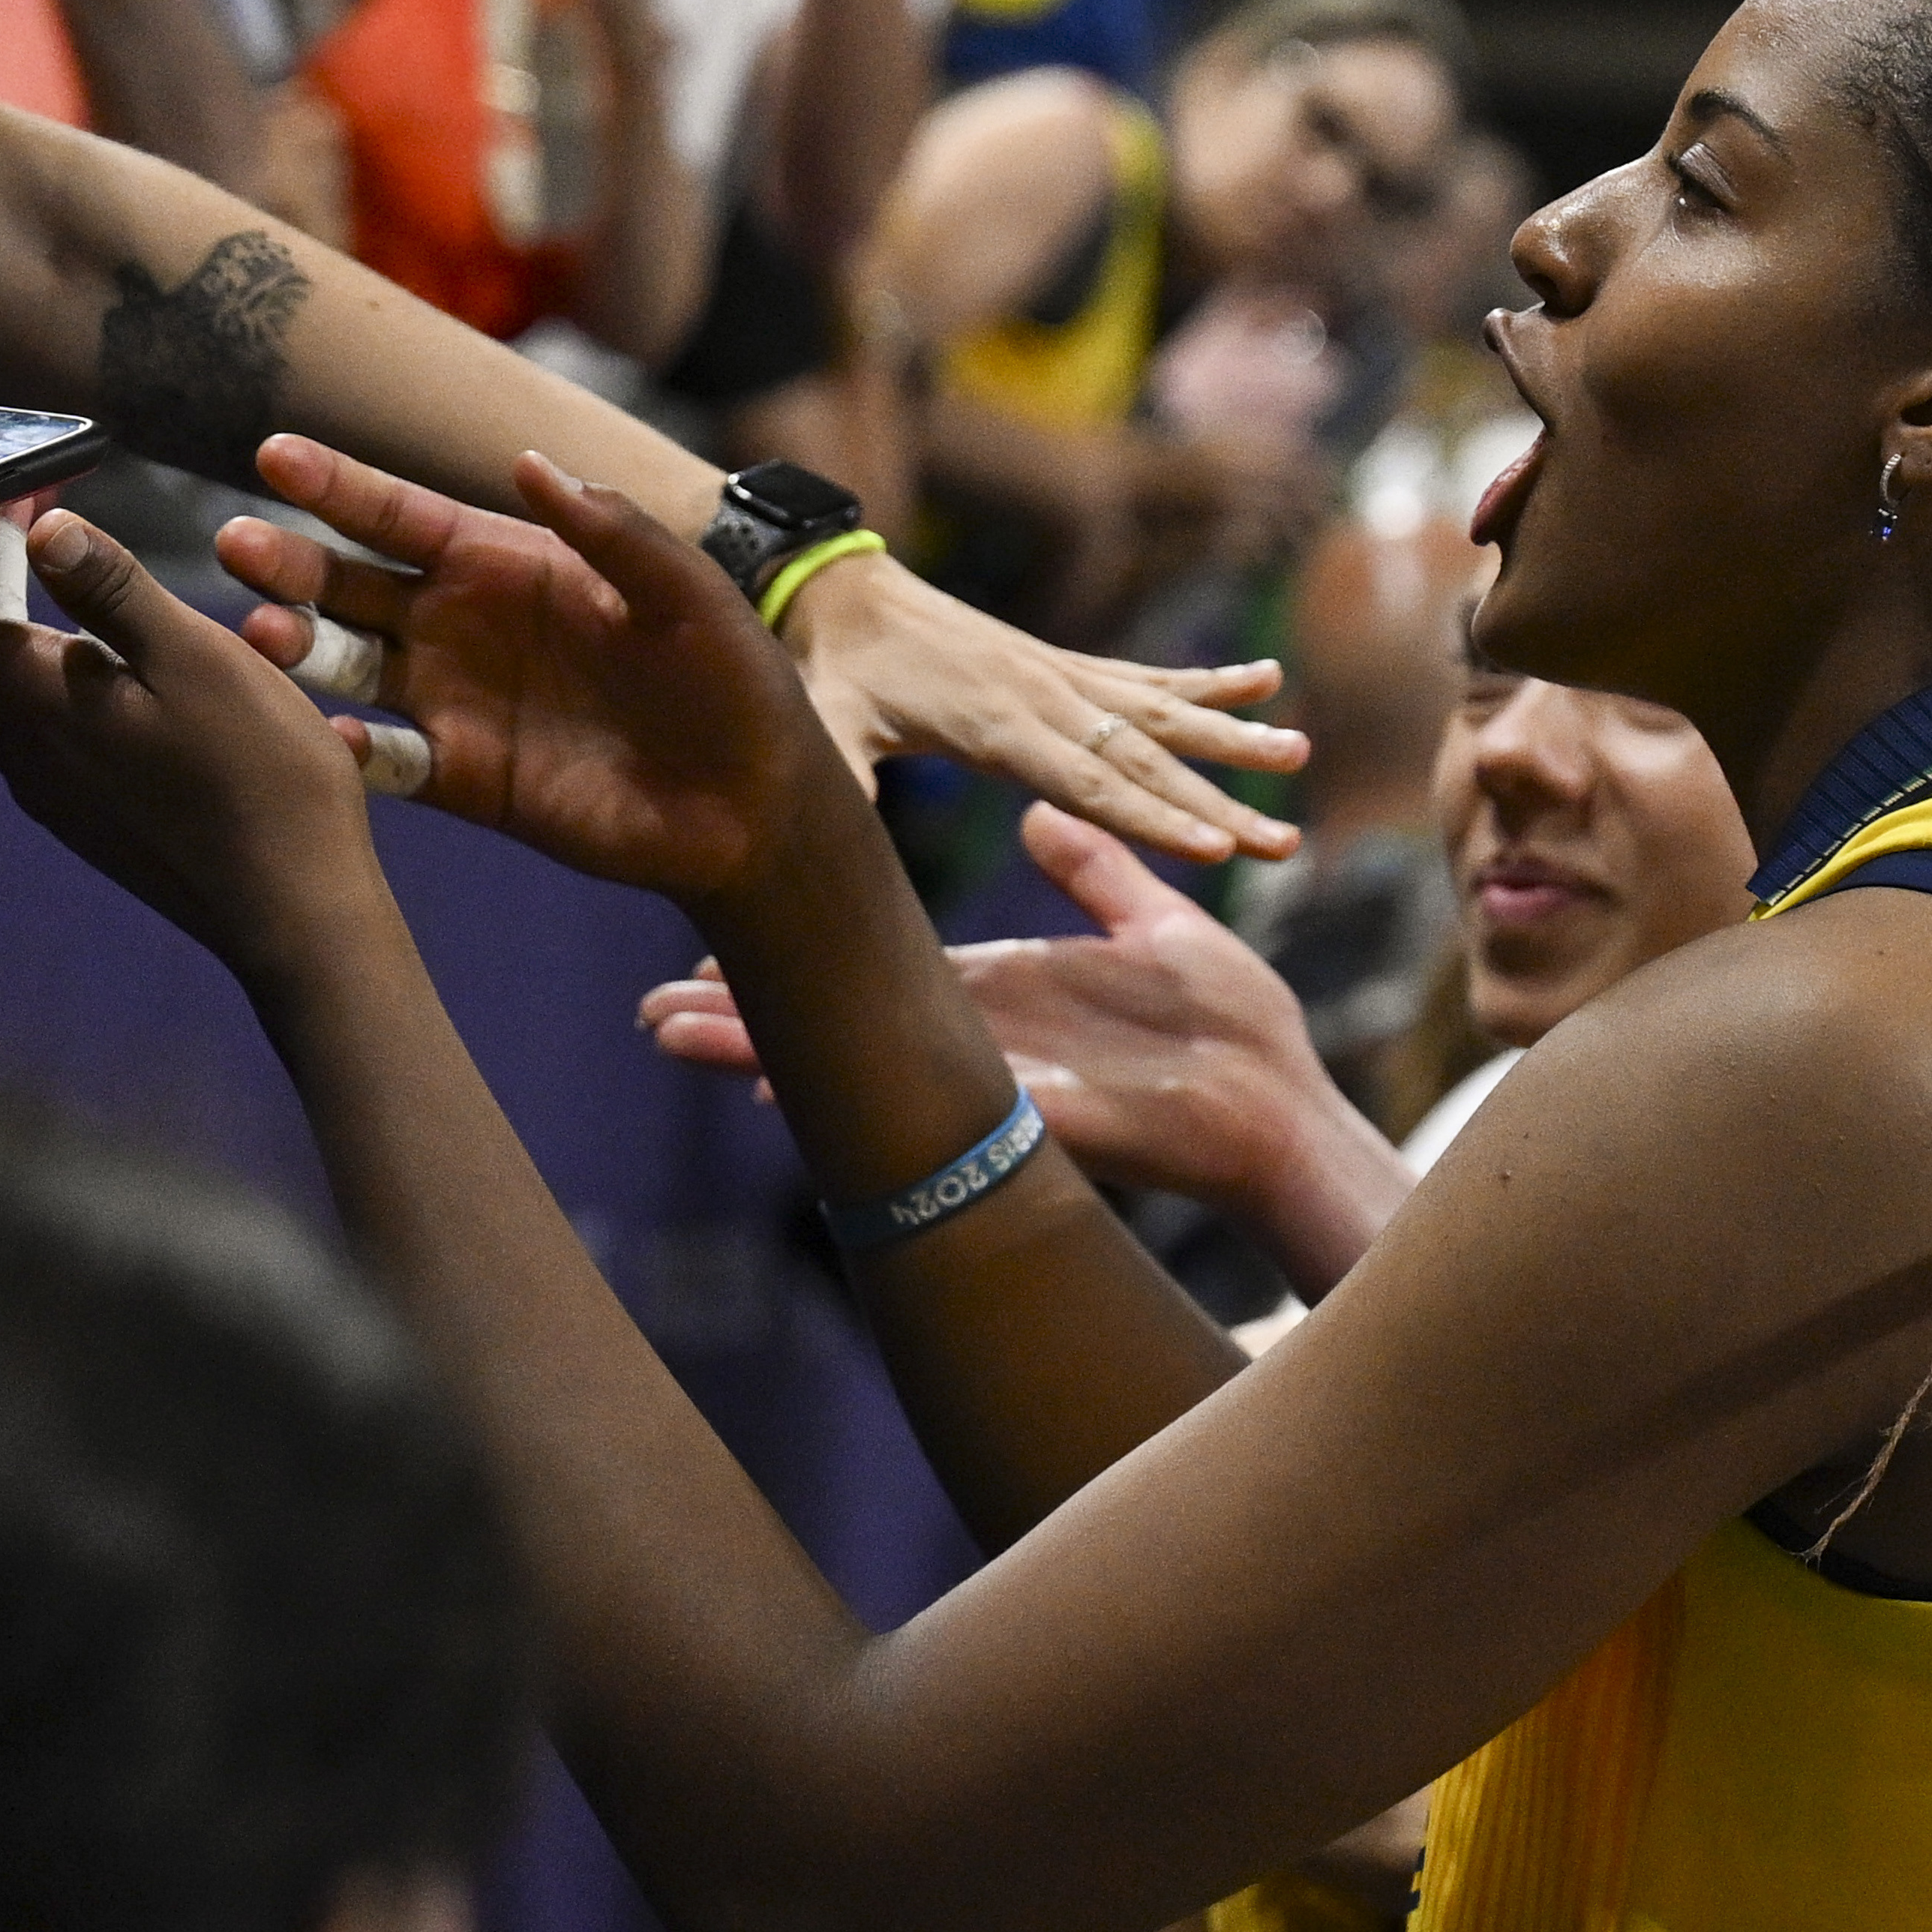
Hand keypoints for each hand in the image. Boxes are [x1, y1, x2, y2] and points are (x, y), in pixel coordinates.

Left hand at [0, 508, 390, 974]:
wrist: (290, 910)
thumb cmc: (256, 775)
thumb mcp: (197, 660)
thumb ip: (114, 591)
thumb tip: (45, 526)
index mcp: (35, 697)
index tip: (10, 514)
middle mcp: (21, 748)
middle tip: (27, 547)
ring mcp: (52, 793)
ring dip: (14, 652)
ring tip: (71, 613)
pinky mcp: (87, 822)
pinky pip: (37, 743)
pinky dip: (50, 698)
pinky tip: (115, 692)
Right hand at [219, 433, 850, 903]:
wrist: (756, 802)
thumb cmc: (735, 683)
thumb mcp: (687, 595)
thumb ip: (614, 533)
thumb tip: (532, 461)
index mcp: (511, 565)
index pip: (405, 516)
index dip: (342, 487)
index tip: (277, 456)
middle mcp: (464, 626)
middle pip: (353, 585)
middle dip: (291, 562)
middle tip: (238, 544)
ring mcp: (455, 702)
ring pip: (350, 667)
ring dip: (301, 649)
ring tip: (264, 633)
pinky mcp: (464, 778)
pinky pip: (389, 760)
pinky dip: (353, 750)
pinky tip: (330, 736)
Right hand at [645, 801, 1330, 1200]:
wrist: (1281, 1104)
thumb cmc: (1232, 1029)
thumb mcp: (1159, 924)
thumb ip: (1102, 875)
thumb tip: (1055, 817)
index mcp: (1011, 988)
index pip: (884, 964)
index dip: (810, 954)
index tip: (722, 942)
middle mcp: (987, 1036)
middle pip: (848, 1014)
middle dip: (750, 1013)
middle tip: (650, 1007)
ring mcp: (1000, 1080)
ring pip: (865, 1060)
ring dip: (770, 1053)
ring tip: (679, 1039)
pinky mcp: (1036, 1115)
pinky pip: (930, 1100)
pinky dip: (858, 1093)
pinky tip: (781, 1084)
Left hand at [776, 547, 1306, 863]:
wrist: (839, 591)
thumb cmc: (830, 673)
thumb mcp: (827, 732)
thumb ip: (842, 788)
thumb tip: (834, 848)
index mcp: (996, 725)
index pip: (1090, 783)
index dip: (1155, 819)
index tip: (1216, 849)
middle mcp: (1046, 697)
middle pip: (1148, 759)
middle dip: (1221, 804)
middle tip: (1285, 841)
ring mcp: (1064, 676)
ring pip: (1165, 713)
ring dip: (1233, 738)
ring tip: (1299, 751)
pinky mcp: (1069, 666)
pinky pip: (1151, 678)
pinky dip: (1210, 682)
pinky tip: (1267, 678)